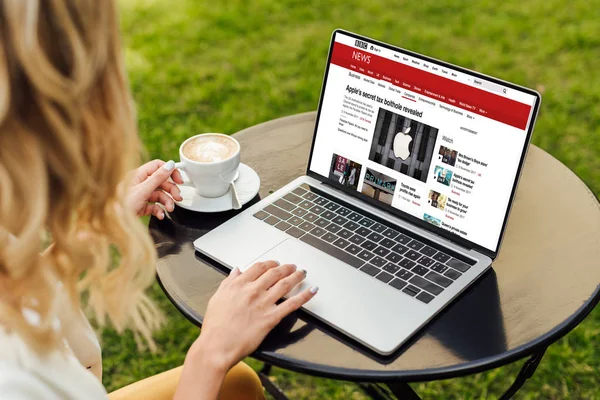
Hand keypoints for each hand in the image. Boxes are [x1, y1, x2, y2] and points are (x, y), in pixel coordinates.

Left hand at [126, 159, 183, 218]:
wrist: (113, 223)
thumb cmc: (122, 205)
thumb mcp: (142, 190)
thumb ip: (158, 178)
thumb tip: (170, 164)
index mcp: (138, 175)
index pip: (158, 166)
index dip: (170, 172)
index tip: (179, 180)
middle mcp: (140, 183)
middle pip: (161, 182)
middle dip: (171, 190)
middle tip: (178, 198)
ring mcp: (141, 195)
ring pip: (160, 195)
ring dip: (167, 202)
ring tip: (170, 209)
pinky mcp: (141, 206)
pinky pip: (155, 205)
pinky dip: (160, 210)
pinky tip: (161, 215)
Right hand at [175, 261, 317, 399]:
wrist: (217, 347)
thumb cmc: (215, 326)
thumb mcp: (217, 298)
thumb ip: (228, 282)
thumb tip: (236, 271)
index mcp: (239, 284)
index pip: (259, 267)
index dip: (270, 264)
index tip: (275, 264)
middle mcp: (253, 291)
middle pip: (275, 273)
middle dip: (286, 268)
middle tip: (292, 267)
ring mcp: (263, 303)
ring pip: (285, 284)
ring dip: (296, 276)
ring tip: (302, 273)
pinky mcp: (271, 318)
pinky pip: (292, 304)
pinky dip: (305, 296)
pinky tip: (312, 290)